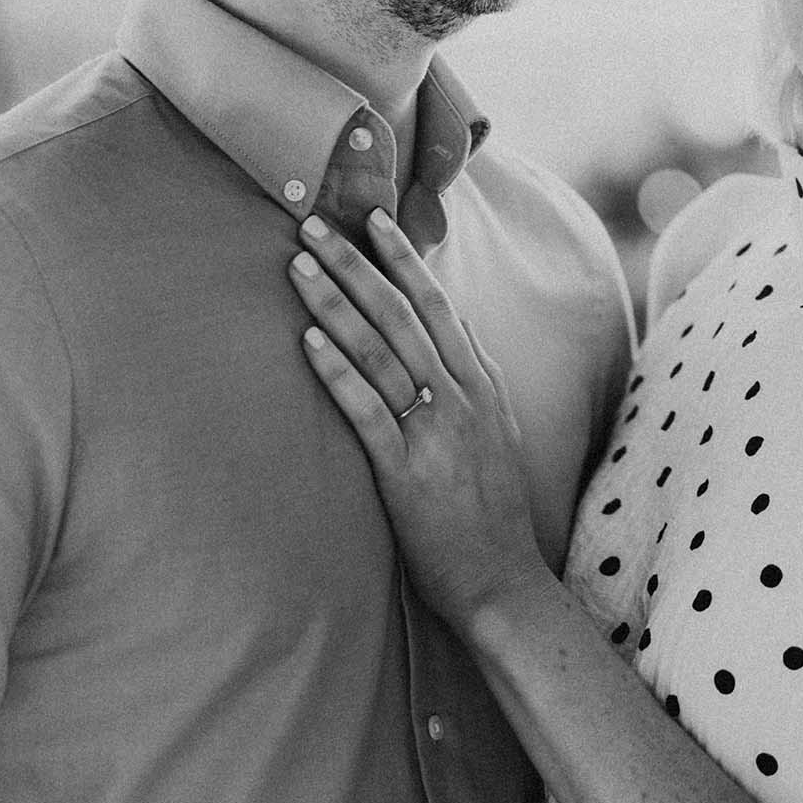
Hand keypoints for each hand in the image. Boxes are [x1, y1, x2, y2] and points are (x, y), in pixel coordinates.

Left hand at [289, 209, 550, 623]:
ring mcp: (436, 432)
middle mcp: (462, 397)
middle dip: (357, 263)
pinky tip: (307, 342)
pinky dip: (337, 372)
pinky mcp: (406, 471)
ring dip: (336, 303)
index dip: (403, 259)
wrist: (504, 583)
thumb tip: (447, 340)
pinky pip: (368, 410)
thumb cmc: (492, 514)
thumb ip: (470, 387)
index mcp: (481, 385)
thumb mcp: (495, 436)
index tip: (373, 219)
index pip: (438, 305)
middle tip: (315, 224)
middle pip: (403, 313)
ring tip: (299, 266)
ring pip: (381, 350)